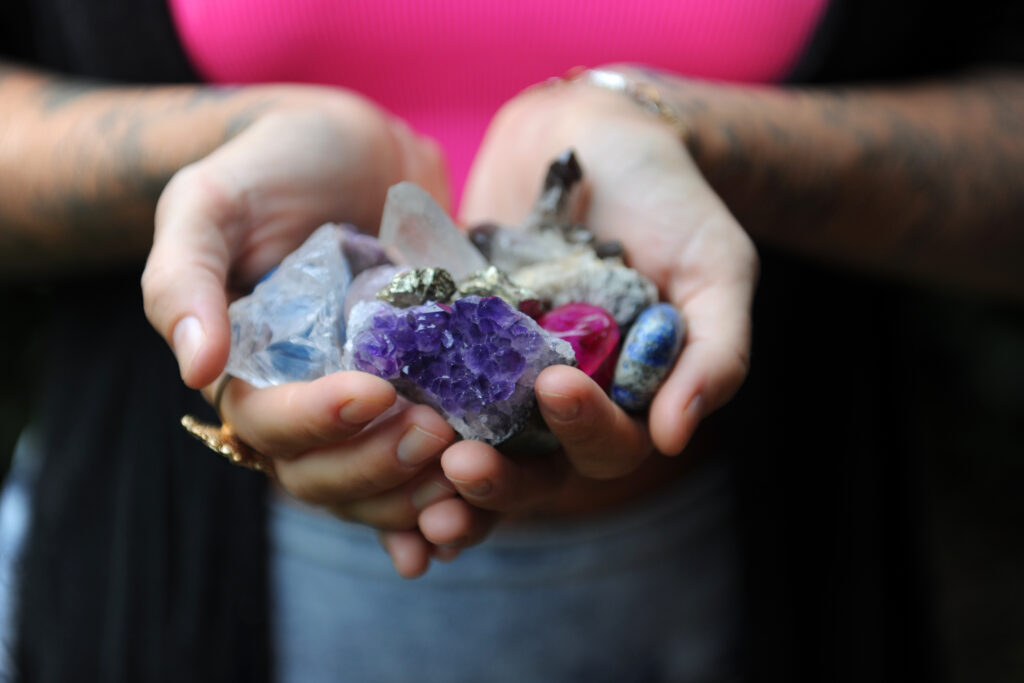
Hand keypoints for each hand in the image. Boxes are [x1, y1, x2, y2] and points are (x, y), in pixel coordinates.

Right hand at [141, 86, 454, 577]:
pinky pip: (426, 465)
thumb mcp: (210, 203)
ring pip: (377, 483)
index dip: (317, 422)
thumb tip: (194, 370)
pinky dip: (447, 500)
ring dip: (419, 493)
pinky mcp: (420, 394)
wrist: (353, 149)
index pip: (267, 425)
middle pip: (323, 475)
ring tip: (471, 473)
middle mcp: (303, 403)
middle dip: (379, 464)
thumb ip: (184, 276)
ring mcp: (365, 405)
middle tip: (437, 432)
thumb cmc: (270, 169)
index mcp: (246, 371)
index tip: (373, 391)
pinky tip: (475, 514)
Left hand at [387, 75, 757, 566]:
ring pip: (472, 440)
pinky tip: (367, 410)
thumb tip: (673, 437)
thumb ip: (715, 352)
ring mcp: (500, 370)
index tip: (558, 388)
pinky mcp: (450, 335)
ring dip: (438, 471)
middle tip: (459, 465)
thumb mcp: (715, 266)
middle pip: (532, 465)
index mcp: (627, 397)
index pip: (609, 445)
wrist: (593, 129)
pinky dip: (399, 404)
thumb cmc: (668, 197)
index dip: (585, 432)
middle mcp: (560, 397)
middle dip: (499, 477)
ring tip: (414, 465)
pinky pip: (424, 380)